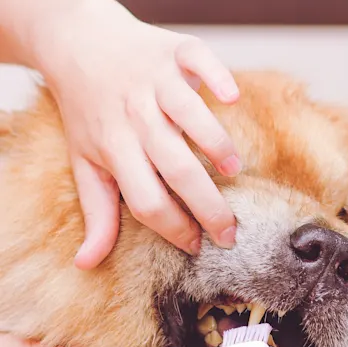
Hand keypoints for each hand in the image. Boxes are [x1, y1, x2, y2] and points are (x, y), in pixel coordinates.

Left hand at [27, 0, 240, 267]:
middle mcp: (136, 117)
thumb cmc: (87, 113)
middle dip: (210, 209)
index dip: (174, 230)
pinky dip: (219, 77)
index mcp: (115, 149)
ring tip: (234, 172)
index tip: (194, 246)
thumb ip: (96, 215)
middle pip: (179, 171)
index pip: (148, 202)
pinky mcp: (174, 51)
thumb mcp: (84, 165)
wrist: (78, 46)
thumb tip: (86, 264)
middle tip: (229, 234)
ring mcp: (156, 82)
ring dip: (220, 148)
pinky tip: (233, 97)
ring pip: (194, 118)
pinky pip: (201, 60)